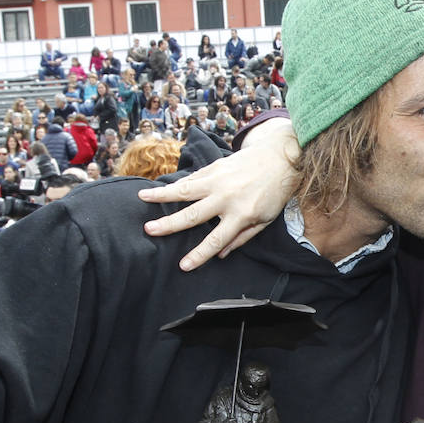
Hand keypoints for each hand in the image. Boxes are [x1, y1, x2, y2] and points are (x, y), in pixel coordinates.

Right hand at [138, 118, 299, 270]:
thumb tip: (220, 254)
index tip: (183, 266)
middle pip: (193, 216)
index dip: (199, 255)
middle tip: (149, 231)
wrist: (281, 156)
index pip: (216, 240)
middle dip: (169, 225)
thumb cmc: (275, 192)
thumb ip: (243, 237)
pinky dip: (176, 184)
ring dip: (162, 195)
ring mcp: (219, 180)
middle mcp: (226, 198)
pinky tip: (161, 188)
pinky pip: (192, 178)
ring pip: (185, 190)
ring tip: (142, 197)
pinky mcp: (215, 167)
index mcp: (241, 214)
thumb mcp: (265, 220)